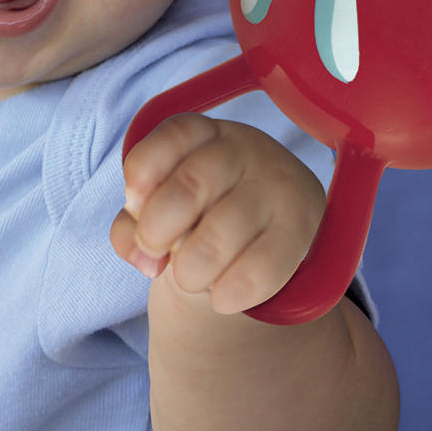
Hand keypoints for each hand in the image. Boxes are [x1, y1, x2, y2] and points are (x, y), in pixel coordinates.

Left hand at [111, 115, 325, 314]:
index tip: (134, 204)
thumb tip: (142, 255)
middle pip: (190, 185)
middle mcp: (245, 151)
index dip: (142, 174)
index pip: (172, 136)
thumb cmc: (202, 215)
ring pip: (221, 233)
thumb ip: (133, 224)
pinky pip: (260, 269)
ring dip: (190, 270)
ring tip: (190, 277)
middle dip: (157, 230)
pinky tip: (222, 296)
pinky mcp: (298, 231)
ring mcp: (277, 189)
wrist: (270, 237)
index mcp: (206, 134)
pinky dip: (229, 292)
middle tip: (157, 251)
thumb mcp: (163, 205)